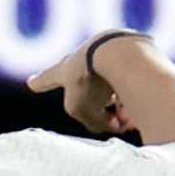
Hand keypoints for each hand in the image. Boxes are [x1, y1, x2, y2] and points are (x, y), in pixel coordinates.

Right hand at [27, 33, 141, 135]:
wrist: (121, 53)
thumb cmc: (92, 81)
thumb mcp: (81, 109)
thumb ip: (93, 121)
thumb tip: (117, 123)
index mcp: (67, 67)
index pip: (49, 78)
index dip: (40, 83)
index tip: (31, 83)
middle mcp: (88, 57)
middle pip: (91, 89)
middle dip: (103, 108)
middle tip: (117, 123)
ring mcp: (113, 52)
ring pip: (119, 91)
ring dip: (124, 108)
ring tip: (129, 116)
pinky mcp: (140, 54)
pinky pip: (138, 86)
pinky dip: (139, 98)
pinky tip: (143, 105)